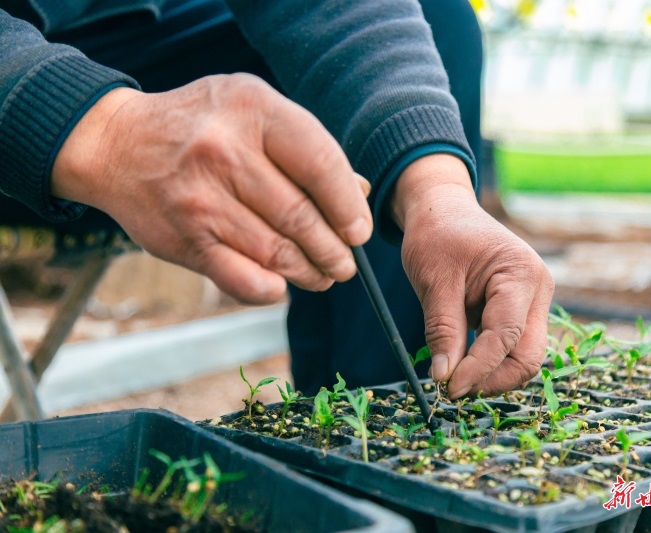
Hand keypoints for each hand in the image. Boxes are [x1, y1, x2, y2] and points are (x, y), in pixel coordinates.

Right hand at [52, 74, 372, 303]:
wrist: (117, 144)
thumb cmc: (204, 127)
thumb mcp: (255, 112)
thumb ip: (307, 148)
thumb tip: (360, 193)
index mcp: (253, 110)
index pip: (321, 164)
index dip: (348, 207)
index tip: (360, 232)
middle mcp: (225, 151)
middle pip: (301, 216)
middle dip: (333, 251)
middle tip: (344, 264)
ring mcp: (200, 197)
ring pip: (275, 252)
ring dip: (309, 273)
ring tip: (323, 276)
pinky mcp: (183, 238)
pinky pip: (239, 278)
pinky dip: (268, 290)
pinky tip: (282, 287)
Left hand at [393, 154, 553, 397]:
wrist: (443, 211)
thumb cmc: (437, 236)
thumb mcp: (433, 281)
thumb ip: (442, 330)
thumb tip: (444, 378)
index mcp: (520, 273)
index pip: (506, 336)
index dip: (478, 368)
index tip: (448, 388)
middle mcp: (537, 289)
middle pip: (529, 355)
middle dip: (493, 379)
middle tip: (452, 390)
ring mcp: (534, 301)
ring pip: (524, 356)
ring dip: (492, 374)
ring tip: (453, 378)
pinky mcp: (522, 311)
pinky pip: (513, 346)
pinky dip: (490, 361)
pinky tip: (462, 364)